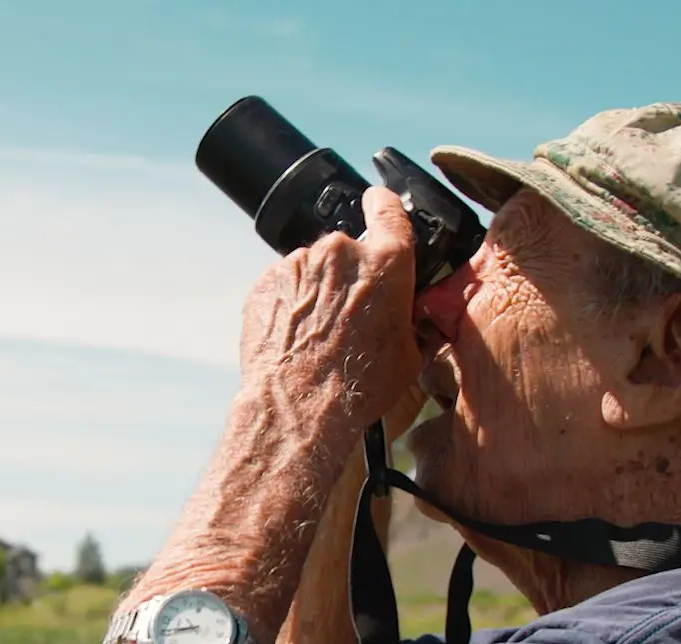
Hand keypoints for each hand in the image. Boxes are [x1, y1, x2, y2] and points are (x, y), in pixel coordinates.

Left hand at [236, 187, 425, 459]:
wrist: (297, 405)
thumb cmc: (357, 384)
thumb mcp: (409, 355)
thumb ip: (412, 319)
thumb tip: (414, 316)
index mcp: (385, 263)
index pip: (389, 209)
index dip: (385, 205)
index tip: (380, 202)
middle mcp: (340, 252)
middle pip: (349, 250)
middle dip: (352, 275)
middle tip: (351, 315)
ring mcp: (298, 263)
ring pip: (314, 268)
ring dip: (319, 290)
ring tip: (320, 334)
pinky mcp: (266, 281)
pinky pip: (285, 284)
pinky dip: (291, 303)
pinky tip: (296, 337)